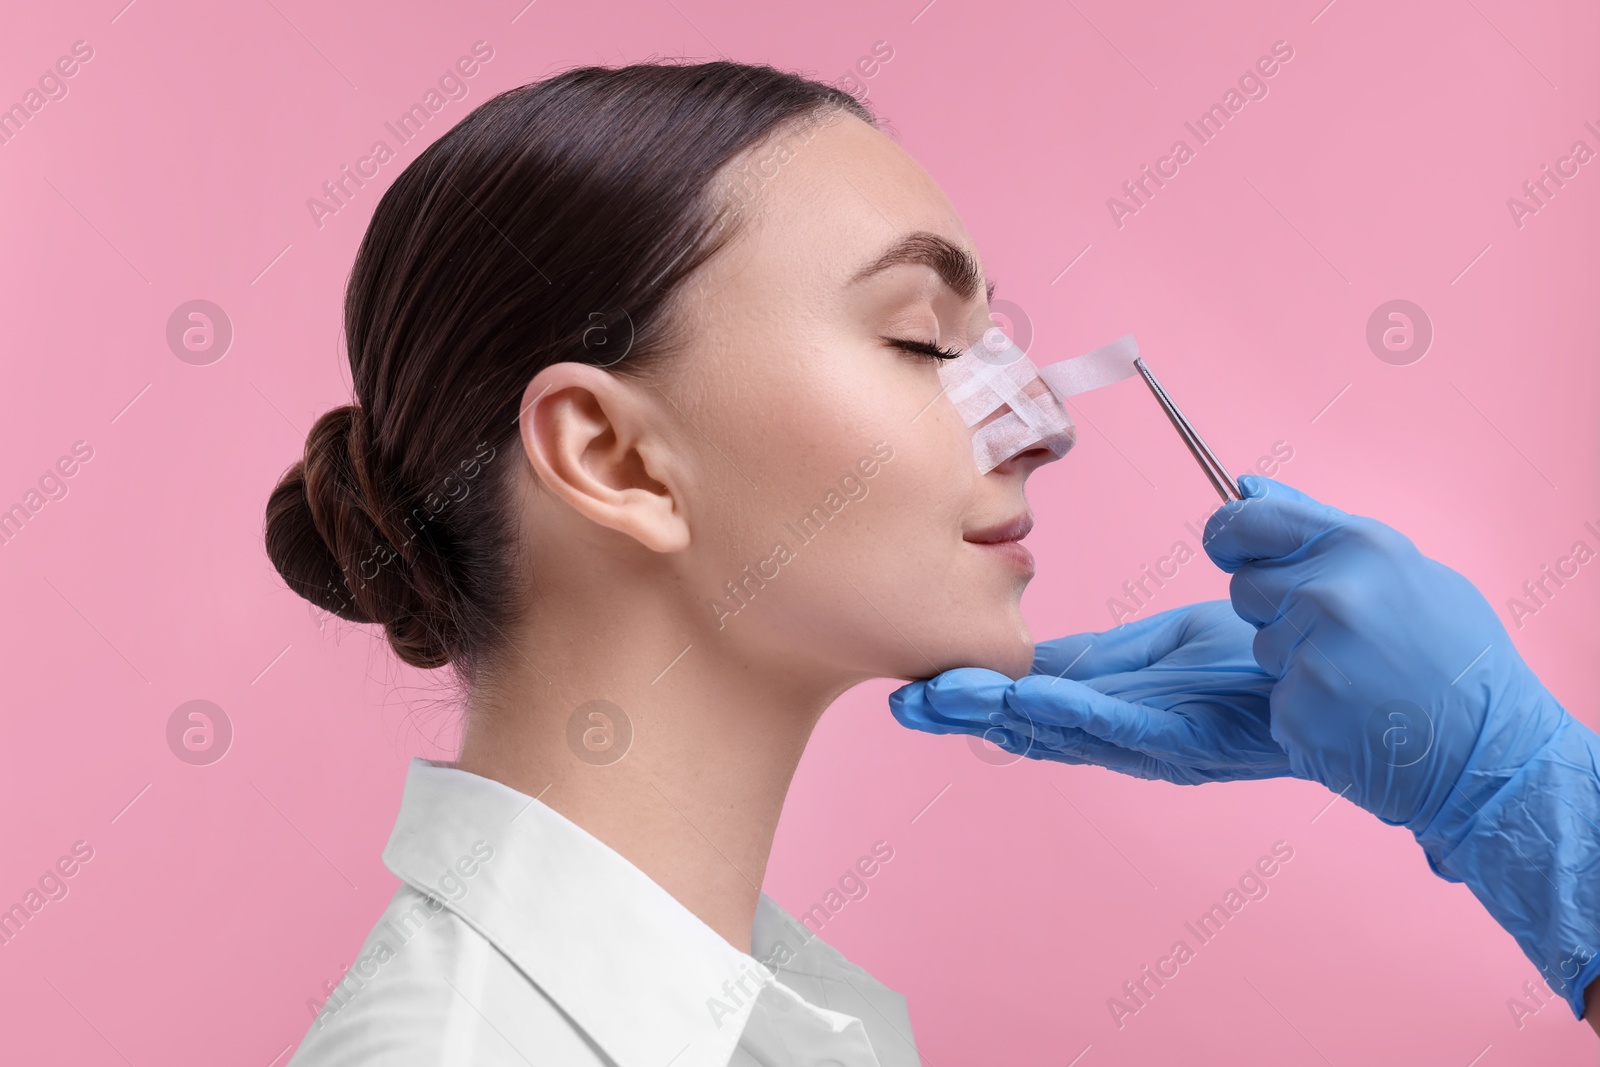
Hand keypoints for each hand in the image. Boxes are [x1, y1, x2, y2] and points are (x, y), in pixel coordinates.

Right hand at [888, 601, 1289, 784]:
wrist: (1351, 672)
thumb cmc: (1268, 659)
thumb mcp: (1173, 639)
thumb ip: (1107, 647)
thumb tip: (1040, 649)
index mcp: (1114, 697)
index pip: (1031, 690)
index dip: (977, 686)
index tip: (920, 681)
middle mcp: (1123, 728)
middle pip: (1029, 723)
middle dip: (967, 714)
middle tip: (907, 702)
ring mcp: (1151, 738)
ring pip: (1059, 730)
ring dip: (1000, 715)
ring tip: (944, 700)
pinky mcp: (1187, 739)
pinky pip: (1118, 727)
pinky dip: (1068, 714)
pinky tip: (1026, 699)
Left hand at [1205, 475, 1599, 1017]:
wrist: (1493, 756)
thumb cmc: (1455, 657)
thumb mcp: (1406, 570)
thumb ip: (1320, 525)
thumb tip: (1247, 486)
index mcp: (1359, 547)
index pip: (1246, 522)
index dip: (1228, 537)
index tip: (1230, 552)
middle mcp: (1330, 595)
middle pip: (1244, 588)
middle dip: (1273, 610)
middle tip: (1337, 638)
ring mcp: (1314, 657)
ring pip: (1260, 647)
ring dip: (1291, 664)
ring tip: (1359, 679)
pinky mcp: (1300, 713)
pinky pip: (1274, 700)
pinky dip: (1303, 712)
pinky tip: (1353, 718)